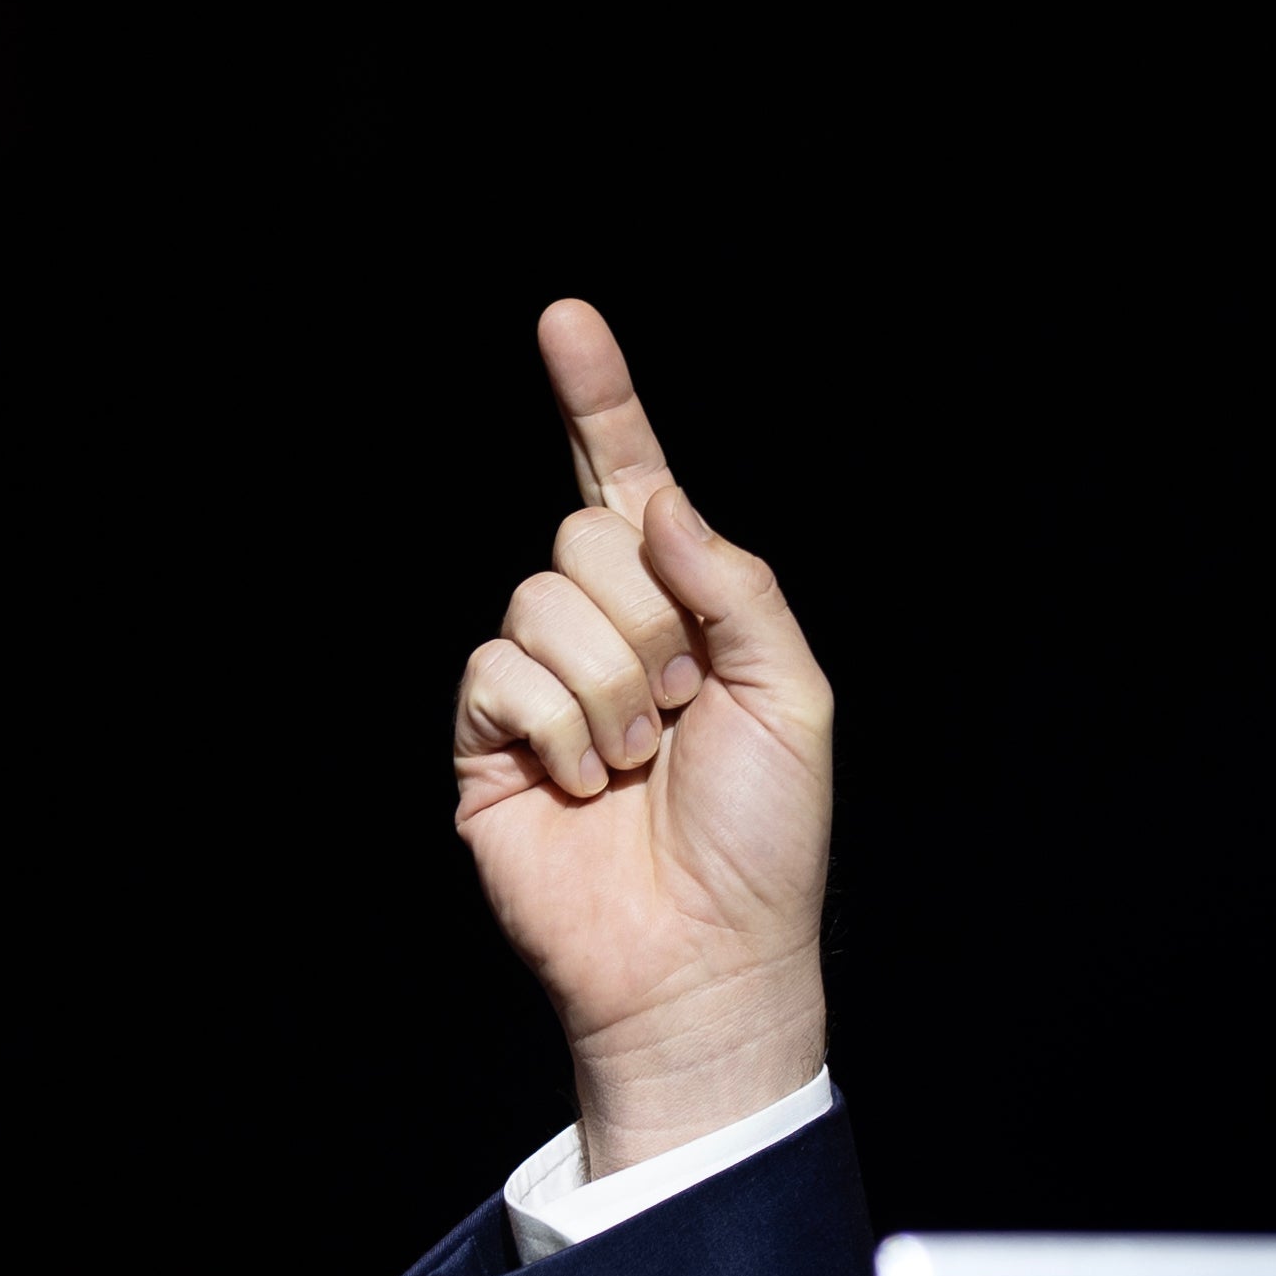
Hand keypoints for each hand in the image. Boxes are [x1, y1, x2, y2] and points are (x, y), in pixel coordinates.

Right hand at [451, 301, 837, 1172]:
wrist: (705, 956)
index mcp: (684, 607)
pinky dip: (556, 726)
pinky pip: (498, 669)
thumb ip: (736, 580)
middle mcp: (604, 629)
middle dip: (653, 623)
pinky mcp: (483, 737)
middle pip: (587, 537)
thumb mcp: (792, 690)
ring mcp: (537, 681)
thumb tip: (652, 498)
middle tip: (684, 714)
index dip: (598, 401)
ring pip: (544, 602)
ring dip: (612, 689)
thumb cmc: (765, 835)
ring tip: (638, 764)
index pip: (628, 483)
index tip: (567, 319)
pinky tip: (583, 783)